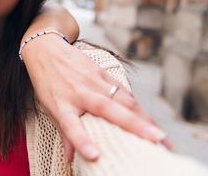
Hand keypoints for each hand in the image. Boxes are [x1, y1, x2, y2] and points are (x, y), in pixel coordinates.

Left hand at [21, 34, 171, 161]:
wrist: (45, 49)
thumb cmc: (47, 83)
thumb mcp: (49, 107)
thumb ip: (63, 132)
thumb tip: (72, 158)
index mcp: (61, 105)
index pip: (70, 125)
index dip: (82, 141)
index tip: (95, 155)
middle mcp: (79, 93)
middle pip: (108, 110)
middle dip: (135, 126)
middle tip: (158, 142)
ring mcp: (93, 81)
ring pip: (123, 99)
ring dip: (145, 118)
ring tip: (162, 138)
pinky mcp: (103, 72)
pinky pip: (123, 91)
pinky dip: (138, 107)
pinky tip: (151, 121)